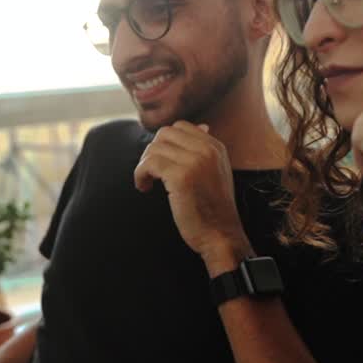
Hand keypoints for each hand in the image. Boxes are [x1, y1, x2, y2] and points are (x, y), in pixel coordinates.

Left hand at [134, 121, 250, 267]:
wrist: (221, 236)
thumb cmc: (213, 210)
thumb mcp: (216, 172)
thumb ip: (205, 151)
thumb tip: (201, 126)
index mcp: (216, 146)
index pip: (180, 127)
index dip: (164, 144)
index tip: (161, 164)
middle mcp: (207, 150)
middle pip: (164, 134)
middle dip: (152, 152)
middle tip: (151, 173)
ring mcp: (195, 161)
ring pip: (154, 148)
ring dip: (144, 165)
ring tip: (147, 183)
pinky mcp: (181, 177)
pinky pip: (149, 164)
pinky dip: (140, 175)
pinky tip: (144, 188)